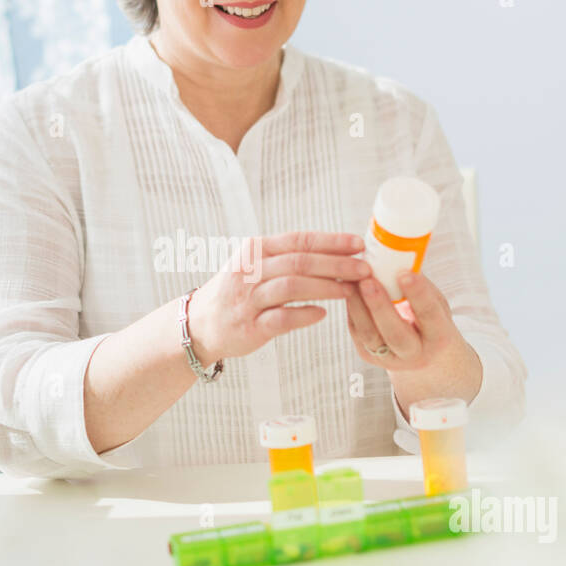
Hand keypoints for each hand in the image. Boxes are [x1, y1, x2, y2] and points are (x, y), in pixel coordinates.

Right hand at [186, 231, 370, 363]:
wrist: (201, 323)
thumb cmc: (238, 291)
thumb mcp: (255, 263)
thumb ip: (288, 256)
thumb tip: (334, 250)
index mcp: (256, 249)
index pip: (299, 240)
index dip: (332, 241)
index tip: (358, 244)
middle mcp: (250, 270)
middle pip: (300, 262)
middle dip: (336, 264)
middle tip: (364, 268)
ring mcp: (248, 298)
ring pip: (292, 287)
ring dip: (325, 287)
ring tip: (350, 289)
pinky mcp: (250, 326)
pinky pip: (281, 319)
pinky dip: (304, 315)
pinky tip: (322, 314)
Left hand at [345, 268, 483, 417]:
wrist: (424, 354)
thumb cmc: (430, 320)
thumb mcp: (435, 303)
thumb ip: (420, 285)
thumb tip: (401, 255)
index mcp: (439, 337)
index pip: (429, 315)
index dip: (418, 294)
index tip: (405, 273)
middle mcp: (415, 354)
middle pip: (396, 334)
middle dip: (380, 306)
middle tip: (369, 280)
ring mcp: (390, 358)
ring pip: (370, 335)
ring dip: (358, 306)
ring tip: (351, 281)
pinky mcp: (368, 355)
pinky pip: (357, 332)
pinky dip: (351, 309)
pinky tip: (347, 289)